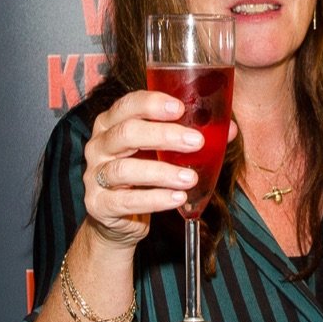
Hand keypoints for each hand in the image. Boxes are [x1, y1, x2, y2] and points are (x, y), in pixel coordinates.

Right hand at [81, 90, 222, 247]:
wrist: (117, 217)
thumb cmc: (142, 174)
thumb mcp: (161, 151)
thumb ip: (189, 137)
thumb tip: (228, 129)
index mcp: (111, 123)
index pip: (127, 105)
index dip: (152, 104)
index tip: (180, 108)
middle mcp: (98, 145)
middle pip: (126, 133)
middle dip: (163, 135)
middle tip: (195, 142)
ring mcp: (94, 176)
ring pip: (124, 169)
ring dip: (162, 172)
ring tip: (190, 177)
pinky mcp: (98, 204)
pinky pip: (125, 201)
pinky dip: (153, 199)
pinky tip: (177, 198)